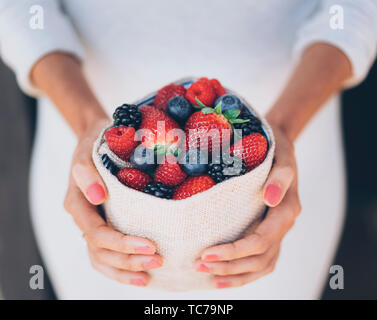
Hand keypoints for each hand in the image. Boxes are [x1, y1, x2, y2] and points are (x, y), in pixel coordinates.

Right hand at [64, 119, 162, 286]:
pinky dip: (121, 268)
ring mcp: (93, 224)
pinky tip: (141, 276)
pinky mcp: (103, 226)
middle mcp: (84, 219)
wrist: (98, 140)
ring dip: (126, 269)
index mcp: (78, 204)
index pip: (97, 233)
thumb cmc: (96, 144)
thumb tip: (98, 196)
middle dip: (129, 259)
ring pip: (102, 259)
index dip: (122, 243)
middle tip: (158, 260)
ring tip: (151, 274)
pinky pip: (106, 255)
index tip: (150, 245)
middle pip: (101, 251)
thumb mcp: (89, 151)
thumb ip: (87, 173)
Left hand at [195, 124, 300, 288]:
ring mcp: (277, 232)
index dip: (235, 251)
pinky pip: (260, 261)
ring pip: (261, 265)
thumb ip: (280, 177)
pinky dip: (243, 273)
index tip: (207, 253)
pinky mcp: (269, 233)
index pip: (261, 240)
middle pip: (259, 258)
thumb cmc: (275, 151)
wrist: (279, 148)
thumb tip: (270, 198)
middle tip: (200, 265)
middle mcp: (283, 225)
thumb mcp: (281, 157)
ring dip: (235, 274)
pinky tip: (222, 276)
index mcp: (286, 210)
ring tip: (208, 275)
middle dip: (230, 265)